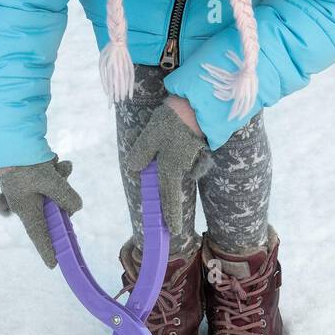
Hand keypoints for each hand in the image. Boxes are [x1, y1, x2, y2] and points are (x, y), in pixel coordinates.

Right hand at [0, 158, 82, 268]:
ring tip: (59, 164)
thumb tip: (76, 208)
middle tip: (63, 177)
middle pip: (52, 211)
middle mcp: (24, 203)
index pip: (39, 236)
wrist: (6, 137)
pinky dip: (52, 170)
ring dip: (59, 178)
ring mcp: (24, 190)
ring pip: (51, 192)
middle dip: (62, 195)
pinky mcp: (26, 176)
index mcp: (26, 209)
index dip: (47, 250)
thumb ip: (66, 196)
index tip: (53, 265)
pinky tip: (53, 160)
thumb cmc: (24, 162)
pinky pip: (46, 179)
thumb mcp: (50, 180)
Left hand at [124, 100, 207, 236]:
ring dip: (174, 160)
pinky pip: (187, 156)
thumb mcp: (151, 135)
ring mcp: (191, 158)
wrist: (200, 103)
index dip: (170, 215)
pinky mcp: (197, 148)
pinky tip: (179, 133)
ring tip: (169, 137)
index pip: (169, 197)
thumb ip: (142, 153)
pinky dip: (183, 149)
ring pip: (179, 167)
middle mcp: (182, 167)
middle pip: (173, 184)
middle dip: (171, 199)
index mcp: (170, 167)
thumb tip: (133, 168)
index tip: (173, 231)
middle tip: (170, 213)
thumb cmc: (174, 119)